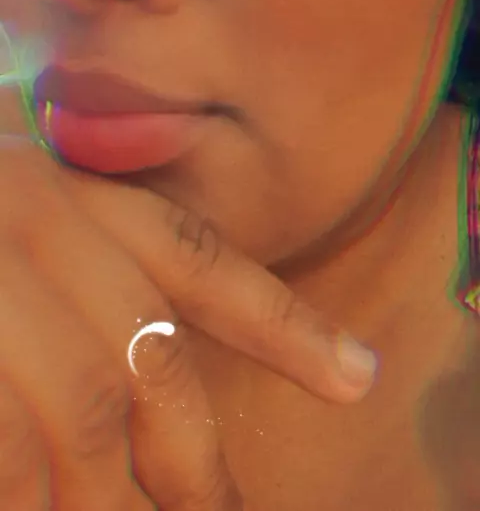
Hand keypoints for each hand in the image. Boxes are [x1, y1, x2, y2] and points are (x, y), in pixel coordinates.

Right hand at [0, 87, 376, 509]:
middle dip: (194, 460)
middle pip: (153, 351)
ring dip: (104, 496)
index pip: (190, 253)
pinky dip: (28, 496)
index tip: (353, 376)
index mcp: (63, 184)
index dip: (280, 323)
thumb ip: (70, 249)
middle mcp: (35, 211)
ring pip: (91, 407)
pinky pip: (8, 443)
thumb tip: (131, 342)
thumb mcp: (4, 199)